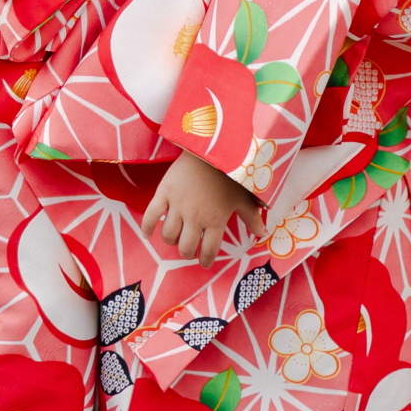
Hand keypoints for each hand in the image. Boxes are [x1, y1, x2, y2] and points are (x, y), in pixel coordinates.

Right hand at [139, 149, 269, 267]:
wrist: (211, 148)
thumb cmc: (231, 173)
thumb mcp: (245, 197)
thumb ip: (252, 218)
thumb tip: (262, 233)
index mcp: (215, 220)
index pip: (208, 250)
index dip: (206, 260)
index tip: (204, 262)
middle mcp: (195, 217)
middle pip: (185, 247)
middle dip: (187, 252)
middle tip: (189, 249)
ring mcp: (177, 206)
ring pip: (169, 235)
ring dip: (171, 240)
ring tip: (175, 237)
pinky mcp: (164, 193)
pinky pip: (151, 215)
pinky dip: (148, 227)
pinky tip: (149, 234)